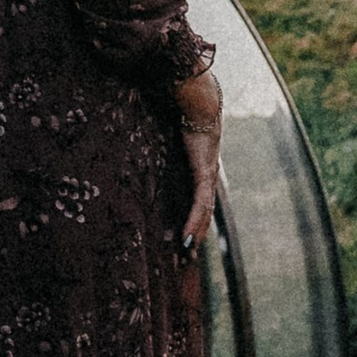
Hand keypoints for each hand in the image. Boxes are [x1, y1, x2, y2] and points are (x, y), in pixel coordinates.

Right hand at [172, 71, 221, 253]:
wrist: (199, 100)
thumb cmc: (184, 110)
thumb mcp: (172, 129)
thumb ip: (166, 135)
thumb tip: (147, 129)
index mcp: (201, 166)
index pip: (198, 198)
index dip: (193, 218)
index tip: (186, 235)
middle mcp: (208, 174)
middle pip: (203, 211)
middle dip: (196, 233)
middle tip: (187, 255)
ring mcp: (208, 175)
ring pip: (203, 213)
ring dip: (196, 234)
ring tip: (187, 252)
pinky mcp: (204, 173)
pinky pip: (199, 204)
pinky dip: (194, 222)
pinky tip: (188, 238)